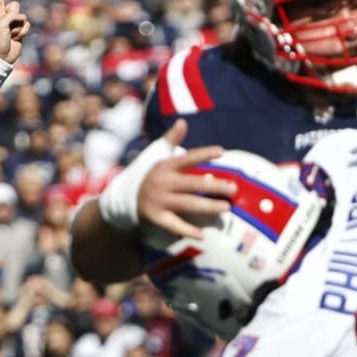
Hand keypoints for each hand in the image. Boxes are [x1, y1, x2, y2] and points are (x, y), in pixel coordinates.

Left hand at [0, 0, 29, 63]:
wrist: (1, 57)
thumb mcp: (0, 25)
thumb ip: (10, 15)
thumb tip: (21, 16)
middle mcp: (3, 15)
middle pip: (15, 5)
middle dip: (14, 16)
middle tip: (7, 27)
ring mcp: (12, 22)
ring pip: (23, 16)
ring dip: (18, 27)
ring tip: (11, 35)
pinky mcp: (19, 30)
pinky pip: (27, 25)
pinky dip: (23, 32)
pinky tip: (16, 39)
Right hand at [136, 119, 235, 239]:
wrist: (123, 198)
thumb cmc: (148, 174)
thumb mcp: (156, 155)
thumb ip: (171, 140)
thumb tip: (182, 121)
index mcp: (165, 166)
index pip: (187, 158)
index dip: (204, 154)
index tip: (221, 152)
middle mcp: (162, 183)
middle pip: (192, 184)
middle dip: (214, 186)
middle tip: (233, 189)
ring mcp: (159, 201)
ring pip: (187, 204)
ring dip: (207, 207)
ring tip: (226, 208)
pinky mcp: (156, 218)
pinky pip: (174, 225)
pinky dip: (187, 230)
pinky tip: (202, 235)